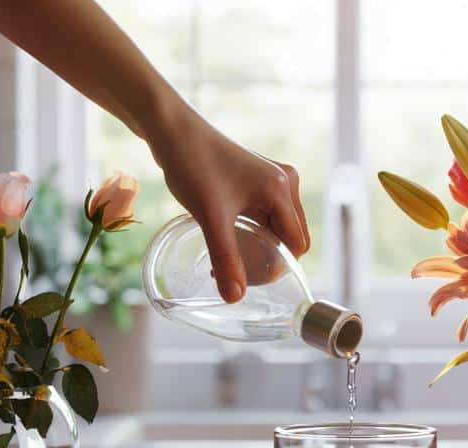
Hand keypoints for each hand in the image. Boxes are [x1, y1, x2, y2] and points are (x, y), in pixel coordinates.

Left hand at [147, 107, 309, 302]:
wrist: (171, 128)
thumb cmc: (193, 164)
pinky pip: (266, 214)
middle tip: (235, 273)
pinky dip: (251, 231)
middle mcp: (285, 182)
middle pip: (291, 237)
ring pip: (277, 227)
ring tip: (225, 258)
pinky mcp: (257, 177)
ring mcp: (272, 178)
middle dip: (268, 259)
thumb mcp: (210, 217)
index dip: (278, 268)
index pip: (297, 244)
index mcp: (282, 190)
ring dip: (258, 246)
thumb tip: (235, 298)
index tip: (247, 280)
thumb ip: (225, 259)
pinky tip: (227, 238)